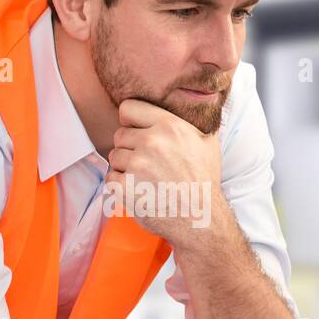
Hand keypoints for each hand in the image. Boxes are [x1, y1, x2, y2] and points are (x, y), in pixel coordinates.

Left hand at [104, 98, 222, 245]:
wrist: (200, 218)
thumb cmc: (204, 180)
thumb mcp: (208, 142)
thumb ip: (196, 119)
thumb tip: (198, 100)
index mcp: (169, 126)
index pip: (128, 108)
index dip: (130, 121)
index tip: (137, 132)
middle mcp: (152, 142)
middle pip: (119, 135)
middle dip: (129, 148)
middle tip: (147, 163)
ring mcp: (137, 165)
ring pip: (114, 156)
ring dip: (124, 167)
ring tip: (145, 178)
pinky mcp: (126, 187)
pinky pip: (110, 178)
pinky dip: (120, 185)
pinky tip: (139, 190)